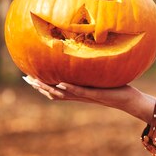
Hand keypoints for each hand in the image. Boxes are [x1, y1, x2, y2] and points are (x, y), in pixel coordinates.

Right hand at [22, 75, 155, 123]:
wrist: (129, 100)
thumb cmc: (116, 88)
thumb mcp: (100, 77)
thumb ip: (91, 70)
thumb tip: (87, 55)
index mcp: (78, 91)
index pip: (55, 89)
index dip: (41, 84)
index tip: (28, 76)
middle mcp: (79, 95)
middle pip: (54, 93)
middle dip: (39, 86)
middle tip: (26, 78)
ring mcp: (86, 96)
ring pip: (63, 94)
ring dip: (49, 88)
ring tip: (37, 81)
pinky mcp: (96, 94)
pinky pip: (80, 92)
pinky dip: (70, 88)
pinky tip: (61, 82)